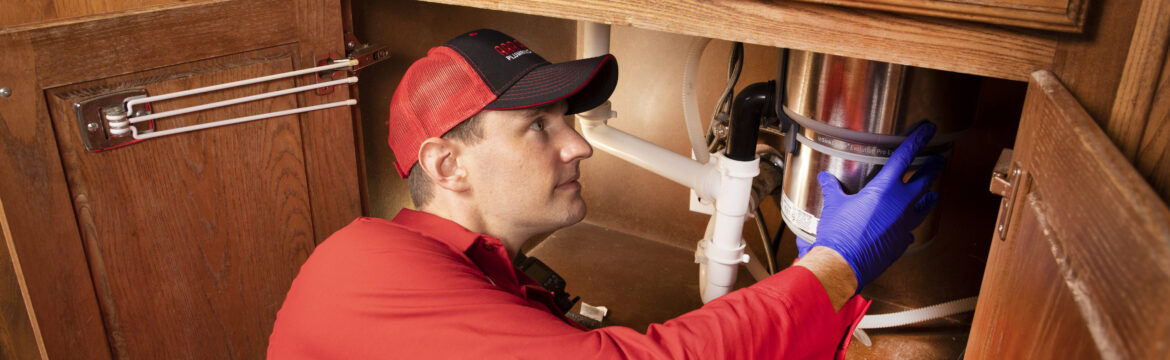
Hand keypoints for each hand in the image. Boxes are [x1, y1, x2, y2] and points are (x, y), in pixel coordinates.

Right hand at [811, 123, 942, 291]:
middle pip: (924, 180)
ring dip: (929, 196)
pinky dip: (911, 223)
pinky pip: (912, 228)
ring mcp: (905, 224)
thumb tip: (826, 179)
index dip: (918, 140)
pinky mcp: (903, 241)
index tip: (928, 130)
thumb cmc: (839, 234)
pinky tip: (909, 224)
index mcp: (885, 189)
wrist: (843, 264)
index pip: (905, 157)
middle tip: (938, 161)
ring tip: (932, 193)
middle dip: (932, 168)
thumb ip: (833, 189)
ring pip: (925, 205)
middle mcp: (901, 204)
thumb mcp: (834, 205)